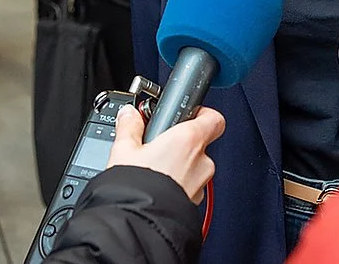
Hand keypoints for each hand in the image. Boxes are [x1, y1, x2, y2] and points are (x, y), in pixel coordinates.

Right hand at [107, 105, 224, 202]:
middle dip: (181, 144)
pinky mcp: (196, 203)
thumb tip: (129, 115)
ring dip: (180, 166)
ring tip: (154, 170)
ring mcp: (201, 184)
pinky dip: (178, 185)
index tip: (188, 113)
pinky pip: (190, 187)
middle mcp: (202, 161)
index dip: (203, 113)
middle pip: (200, 143)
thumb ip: (130, 126)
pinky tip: (158, 187)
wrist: (140, 224)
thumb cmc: (137, 187)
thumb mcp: (124, 150)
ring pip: (195, 167)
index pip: (214, 118)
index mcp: (189, 140)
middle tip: (160, 146)